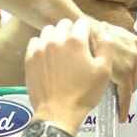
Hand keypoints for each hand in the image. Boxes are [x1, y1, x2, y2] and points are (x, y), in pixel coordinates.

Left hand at [25, 18, 112, 134]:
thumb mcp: (104, 71)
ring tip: (61, 52)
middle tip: (76, 49)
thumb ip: (106, 47)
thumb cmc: (83, 94)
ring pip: (49, 31)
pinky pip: (35, 41)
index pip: (82, 22)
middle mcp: (56, 40)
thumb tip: (103, 31)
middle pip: (64, 24)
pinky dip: (42, 45)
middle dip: (71, 32)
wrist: (58, 113)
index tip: (88, 42)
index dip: (87, 31)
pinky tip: (48, 57)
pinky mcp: (30, 58)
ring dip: (56, 36)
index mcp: (76, 41)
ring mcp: (41, 48)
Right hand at [89, 20, 136, 120]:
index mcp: (134, 42)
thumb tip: (111, 56)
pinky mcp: (124, 73)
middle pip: (134, 76)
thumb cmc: (89, 34)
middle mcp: (136, 51)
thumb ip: (112, 46)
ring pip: (130, 86)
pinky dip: (123, 105)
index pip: (134, 65)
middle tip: (117, 95)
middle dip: (126, 85)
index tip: (123, 84)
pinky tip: (120, 115)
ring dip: (124, 96)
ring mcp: (132, 62)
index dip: (127, 76)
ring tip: (119, 108)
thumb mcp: (105, 36)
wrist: (83, 32)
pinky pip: (125, 94)